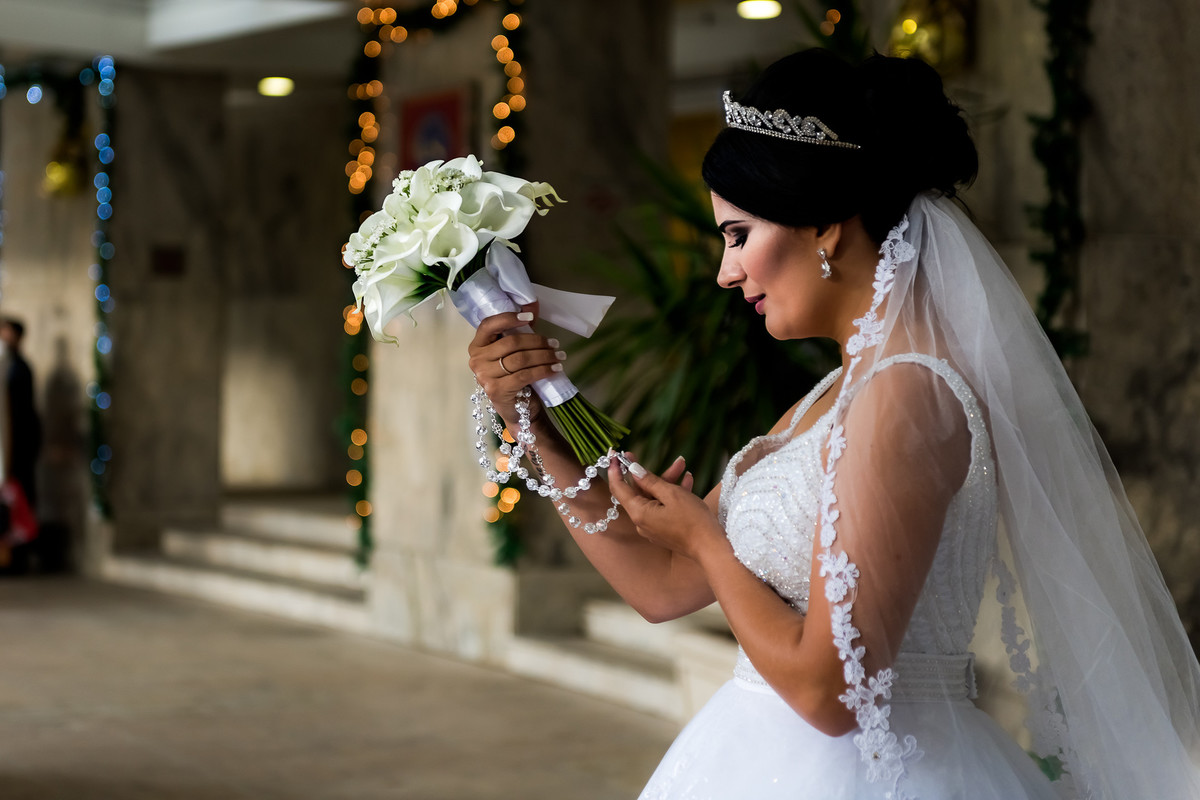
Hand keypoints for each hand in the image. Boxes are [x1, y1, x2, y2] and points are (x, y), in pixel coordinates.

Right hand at [467, 303, 565, 423]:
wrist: (516, 409)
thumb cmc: (514, 377)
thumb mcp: (513, 354)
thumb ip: (518, 334)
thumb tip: (532, 308)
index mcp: (477, 346)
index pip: (489, 325)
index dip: (508, 318)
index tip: (530, 318)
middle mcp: (476, 360)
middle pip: (511, 343)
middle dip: (537, 342)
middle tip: (555, 344)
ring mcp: (484, 376)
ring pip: (520, 359)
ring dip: (544, 356)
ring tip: (558, 356)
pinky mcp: (497, 390)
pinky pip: (525, 375)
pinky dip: (543, 370)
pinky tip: (555, 369)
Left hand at [608, 454, 724, 561]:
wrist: (711, 548)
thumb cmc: (692, 520)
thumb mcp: (671, 494)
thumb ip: (650, 481)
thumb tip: (633, 470)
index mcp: (639, 513)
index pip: (618, 488)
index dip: (615, 470)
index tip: (612, 455)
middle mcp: (641, 522)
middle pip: (638, 492)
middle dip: (645, 473)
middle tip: (636, 454)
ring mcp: (653, 528)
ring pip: (653, 499)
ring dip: (665, 481)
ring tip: (682, 464)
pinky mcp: (664, 531)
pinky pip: (663, 508)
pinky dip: (672, 495)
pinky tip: (687, 480)